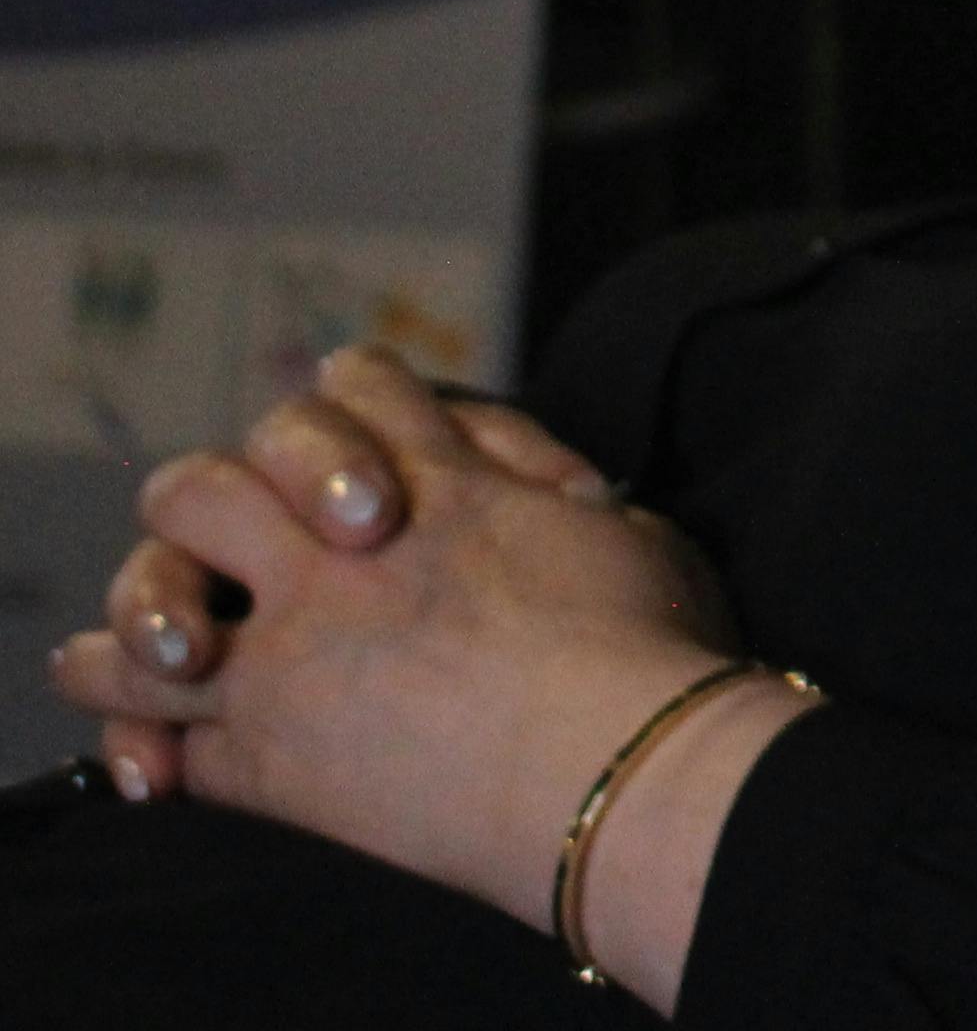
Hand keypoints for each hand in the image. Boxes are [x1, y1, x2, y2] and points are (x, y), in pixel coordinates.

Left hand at [51, 348, 783, 961]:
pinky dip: (148, 743)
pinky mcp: (266, 756)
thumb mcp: (624, 524)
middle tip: (260, 556)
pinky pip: (159, 730)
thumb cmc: (652, 649)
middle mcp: (341, 553)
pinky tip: (156, 759)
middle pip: (207, 481)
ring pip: (146, 601)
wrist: (619, 771)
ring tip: (171, 645)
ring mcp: (290, 651)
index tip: (365, 467)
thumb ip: (549, 491)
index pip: (351, 385)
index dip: (346, 412)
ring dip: (146, 618)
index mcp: (437, 481)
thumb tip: (537, 489)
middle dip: (213, 502)